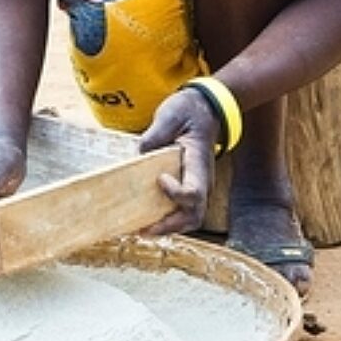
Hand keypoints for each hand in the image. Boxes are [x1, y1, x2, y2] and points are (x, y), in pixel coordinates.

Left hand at [137, 87, 218, 234]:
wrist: (203, 110)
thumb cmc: (188, 112)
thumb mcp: (171, 114)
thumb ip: (155, 134)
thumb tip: (138, 154)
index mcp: (199, 163)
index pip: (194, 191)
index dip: (176, 193)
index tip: (160, 179)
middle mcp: (202, 180)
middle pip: (194, 216)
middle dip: (170, 226)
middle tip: (144, 229)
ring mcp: (197, 186)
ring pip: (189, 219)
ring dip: (167, 228)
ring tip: (141, 230)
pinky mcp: (187, 187)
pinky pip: (181, 212)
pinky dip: (165, 221)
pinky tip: (144, 221)